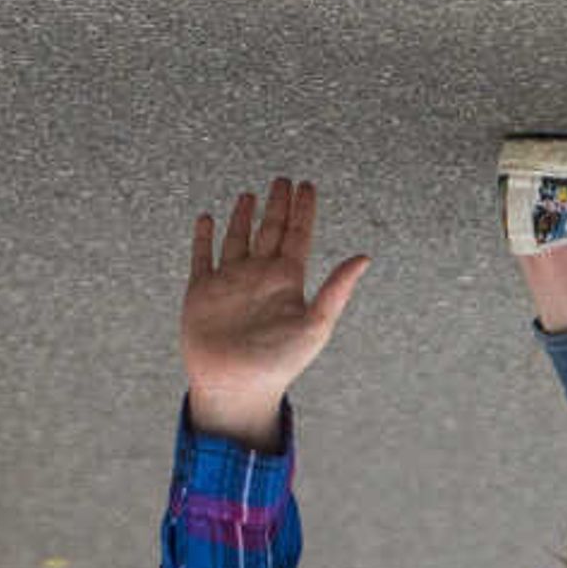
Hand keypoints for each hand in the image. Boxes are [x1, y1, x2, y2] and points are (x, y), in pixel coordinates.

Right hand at [180, 177, 369, 442]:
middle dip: (277, 205)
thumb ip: (337, 289)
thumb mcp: (315, 324)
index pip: (297, 236)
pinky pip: (203, 257)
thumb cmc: (280, 363)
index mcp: (287, 282)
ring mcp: (229, 282)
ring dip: (243, 217)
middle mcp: (259, 277)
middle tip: (284, 180)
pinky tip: (208, 219)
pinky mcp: (202, 292)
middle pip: (270, 231)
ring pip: (237, 239)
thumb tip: (364, 257)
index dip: (302, 211)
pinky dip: (204, 238)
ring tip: (250, 194)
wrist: (237, 388)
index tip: (306, 186)